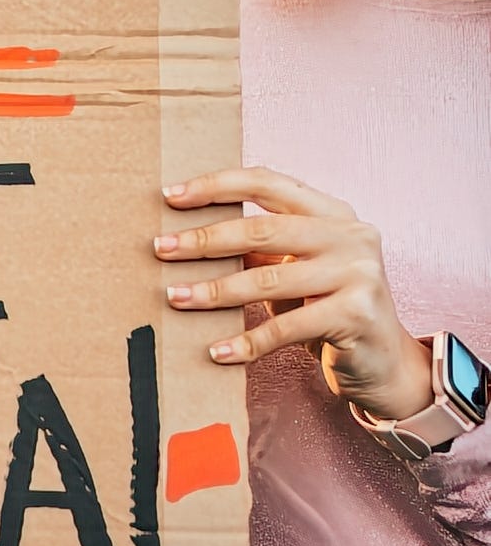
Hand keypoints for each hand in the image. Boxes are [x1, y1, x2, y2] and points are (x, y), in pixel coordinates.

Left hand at [156, 167, 432, 419]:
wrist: (384, 362)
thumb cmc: (326, 309)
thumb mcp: (295, 270)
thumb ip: (258, 249)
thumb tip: (186, 236)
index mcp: (332, 212)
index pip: (268, 182)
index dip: (217, 185)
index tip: (170, 195)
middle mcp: (350, 234)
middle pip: (262, 229)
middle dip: (205, 239)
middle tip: (160, 248)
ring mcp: (358, 273)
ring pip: (269, 279)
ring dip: (214, 290)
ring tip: (175, 297)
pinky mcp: (356, 315)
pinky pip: (286, 327)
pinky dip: (247, 342)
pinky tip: (217, 351)